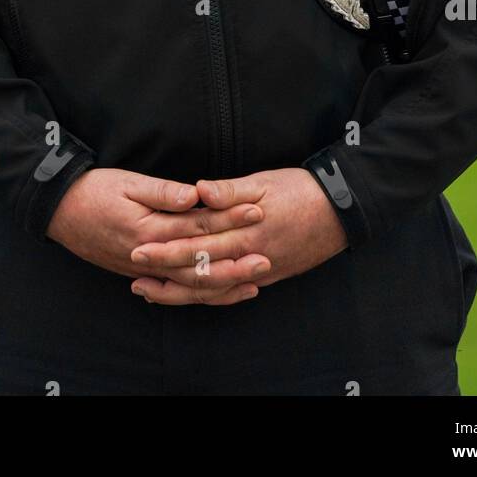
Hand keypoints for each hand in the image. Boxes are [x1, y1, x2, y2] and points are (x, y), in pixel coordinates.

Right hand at [46, 167, 269, 303]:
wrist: (59, 211)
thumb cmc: (94, 191)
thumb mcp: (127, 181)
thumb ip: (162, 191)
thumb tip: (194, 195)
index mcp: (149, 229)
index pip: (198, 225)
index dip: (229, 217)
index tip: (257, 209)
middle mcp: (149, 256)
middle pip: (199, 262)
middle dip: (235, 260)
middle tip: (266, 257)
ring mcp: (144, 270)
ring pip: (189, 284)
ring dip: (222, 284)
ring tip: (253, 282)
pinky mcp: (141, 274)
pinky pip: (174, 291)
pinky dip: (198, 294)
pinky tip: (218, 292)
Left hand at [127, 168, 348, 304]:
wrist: (341, 211)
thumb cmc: (301, 190)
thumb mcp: (265, 181)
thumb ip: (230, 190)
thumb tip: (198, 190)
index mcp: (245, 229)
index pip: (198, 241)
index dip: (167, 246)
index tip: (140, 247)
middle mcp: (249, 255)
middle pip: (201, 267)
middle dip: (166, 271)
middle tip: (135, 271)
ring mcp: (259, 270)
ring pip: (214, 287)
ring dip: (182, 290)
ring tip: (152, 291)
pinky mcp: (268, 276)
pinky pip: (233, 291)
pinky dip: (210, 295)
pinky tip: (192, 295)